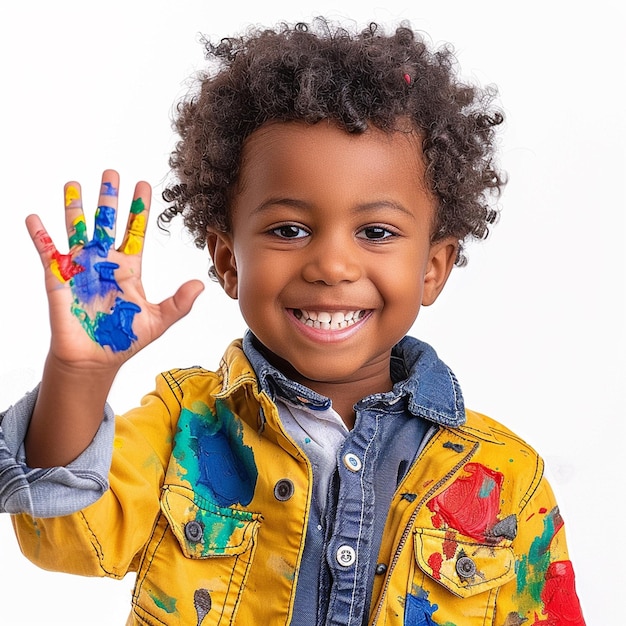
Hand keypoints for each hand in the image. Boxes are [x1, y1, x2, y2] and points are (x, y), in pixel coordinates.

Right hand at [26, 169, 204, 373]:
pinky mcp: (58, 278)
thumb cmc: (125, 340)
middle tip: (111, 172)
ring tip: (74, 183)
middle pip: (107, 222)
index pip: (135, 231)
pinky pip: (47, 253)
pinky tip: (35, 218)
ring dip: (75, 207)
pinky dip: (40, 236)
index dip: (139, 208)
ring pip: (77, 229)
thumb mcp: (158, 321)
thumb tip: (200, 284)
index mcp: (129, 268)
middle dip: (109, 198)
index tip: (144, 185)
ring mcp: (80, 267)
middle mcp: (104, 262)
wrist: (94, 360)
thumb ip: (179, 303)